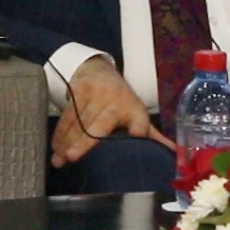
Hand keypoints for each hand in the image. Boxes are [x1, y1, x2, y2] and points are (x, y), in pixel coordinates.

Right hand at [51, 56, 174, 167]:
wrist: (99, 69)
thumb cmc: (122, 100)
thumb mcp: (138, 113)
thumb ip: (152, 135)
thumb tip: (176, 154)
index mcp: (133, 109)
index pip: (140, 120)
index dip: (139, 126)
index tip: (138, 134)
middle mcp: (115, 101)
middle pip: (99, 123)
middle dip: (86, 140)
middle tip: (73, 157)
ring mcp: (94, 95)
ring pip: (78, 121)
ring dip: (66, 141)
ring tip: (59, 160)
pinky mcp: (77, 91)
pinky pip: (67, 115)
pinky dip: (59, 133)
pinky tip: (54, 147)